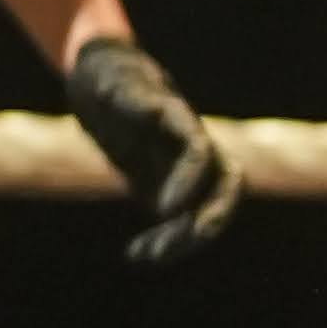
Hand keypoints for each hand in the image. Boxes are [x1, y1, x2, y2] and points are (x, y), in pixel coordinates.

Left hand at [67, 36, 241, 265]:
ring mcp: (180, 166)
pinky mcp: (165, 184)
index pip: (200, 153)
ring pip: (203, 208)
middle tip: (189, 241)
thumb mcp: (107, 79)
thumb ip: (128, 95)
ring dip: (183, 237)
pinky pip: (178, 219)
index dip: (190, 182)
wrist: (100, 73)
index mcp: (178, 118)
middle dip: (214, 217)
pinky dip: (162, 239)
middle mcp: (189, 144)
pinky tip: (136, 254)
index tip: (164, 210)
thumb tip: (153, 109)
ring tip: (146, 255)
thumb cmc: (103, 72)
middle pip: (225, 184)